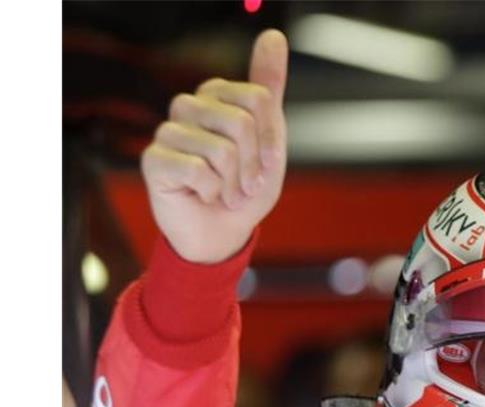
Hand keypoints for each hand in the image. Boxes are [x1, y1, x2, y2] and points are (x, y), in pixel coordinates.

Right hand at [141, 29, 288, 263]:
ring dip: (233, 183)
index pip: (259, 98)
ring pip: (221, 149)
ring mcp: (168, 131)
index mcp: (218, 96)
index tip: (267, 162)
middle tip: (244, 185)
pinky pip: (197, 169)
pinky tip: (202, 195)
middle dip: (253, 165)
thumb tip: (273, 36)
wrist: (223, 233)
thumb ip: (269, 88)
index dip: (270, 139)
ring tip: (224, 192)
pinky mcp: (153, 159)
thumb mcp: (270, 140)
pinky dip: (211, 191)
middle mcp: (189, 106)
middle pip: (241, 123)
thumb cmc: (245, 188)